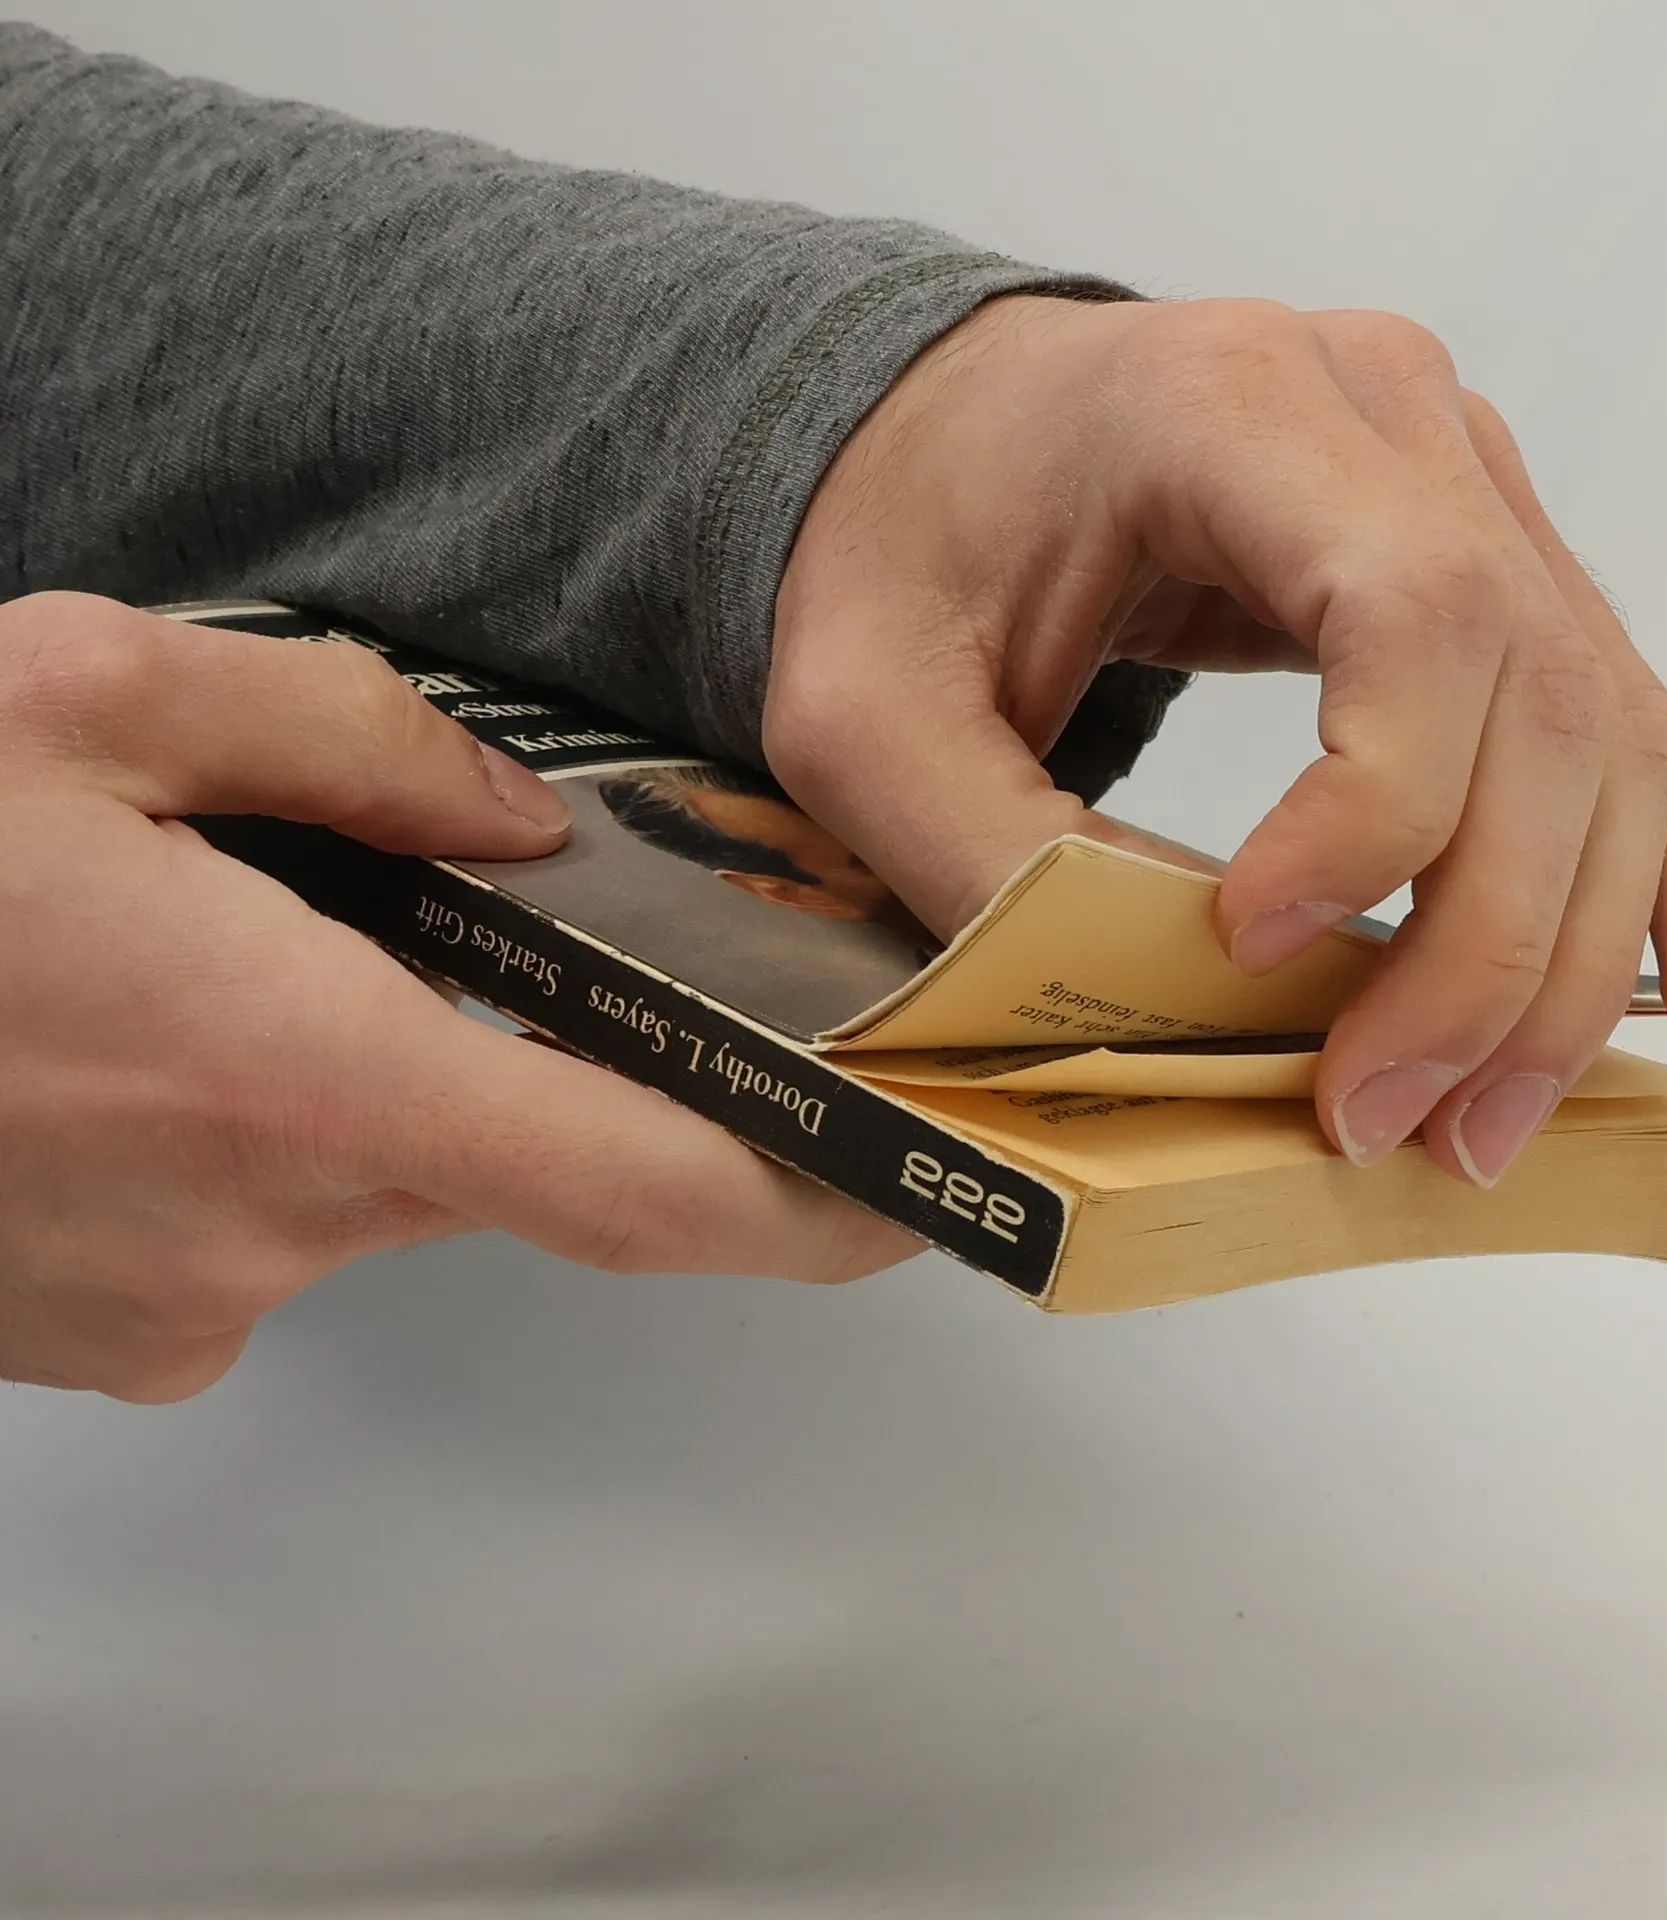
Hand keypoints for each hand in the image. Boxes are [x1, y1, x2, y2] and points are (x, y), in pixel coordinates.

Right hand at [0, 594, 915, 1402]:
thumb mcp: (72, 701)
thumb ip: (335, 734)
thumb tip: (515, 817)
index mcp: (289, 1068)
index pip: (637, 1182)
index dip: (806, 1200)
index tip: (910, 1183)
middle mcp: (260, 1224)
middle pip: (524, 1157)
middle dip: (546, 1057)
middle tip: (520, 947)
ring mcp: (182, 1303)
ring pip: (392, 1184)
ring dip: (387, 1075)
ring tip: (265, 948)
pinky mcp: (117, 1333)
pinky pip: (275, 1228)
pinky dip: (276, 1132)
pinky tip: (173, 1035)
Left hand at [769, 296, 1666, 1186]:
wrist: (941, 441)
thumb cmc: (894, 548)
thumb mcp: (861, 711)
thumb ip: (991, 848)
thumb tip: (1179, 1010)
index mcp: (1235, 403)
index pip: (1411, 611)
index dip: (1374, 813)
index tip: (1251, 948)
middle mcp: (1395, 420)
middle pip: (1543, 699)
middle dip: (1481, 948)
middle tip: (1386, 1117)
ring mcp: (1466, 486)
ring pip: (1608, 737)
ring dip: (1569, 956)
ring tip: (1490, 1122)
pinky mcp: (1487, 567)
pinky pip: (1615, 728)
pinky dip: (1663, 882)